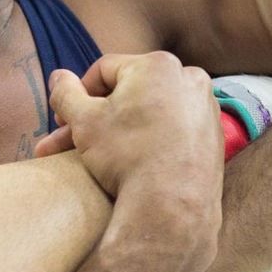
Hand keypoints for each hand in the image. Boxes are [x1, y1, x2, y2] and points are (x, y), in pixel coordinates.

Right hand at [34, 52, 224, 204]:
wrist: (172, 206)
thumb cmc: (127, 157)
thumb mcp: (83, 121)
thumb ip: (65, 93)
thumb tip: (58, 77)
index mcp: (157, 65)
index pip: (104, 71)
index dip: (78, 95)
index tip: (64, 120)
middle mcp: (189, 78)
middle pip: (129, 93)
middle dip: (97, 117)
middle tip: (72, 140)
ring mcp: (205, 107)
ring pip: (151, 112)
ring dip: (122, 129)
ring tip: (97, 155)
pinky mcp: (214, 135)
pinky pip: (174, 129)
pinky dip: (152, 140)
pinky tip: (132, 162)